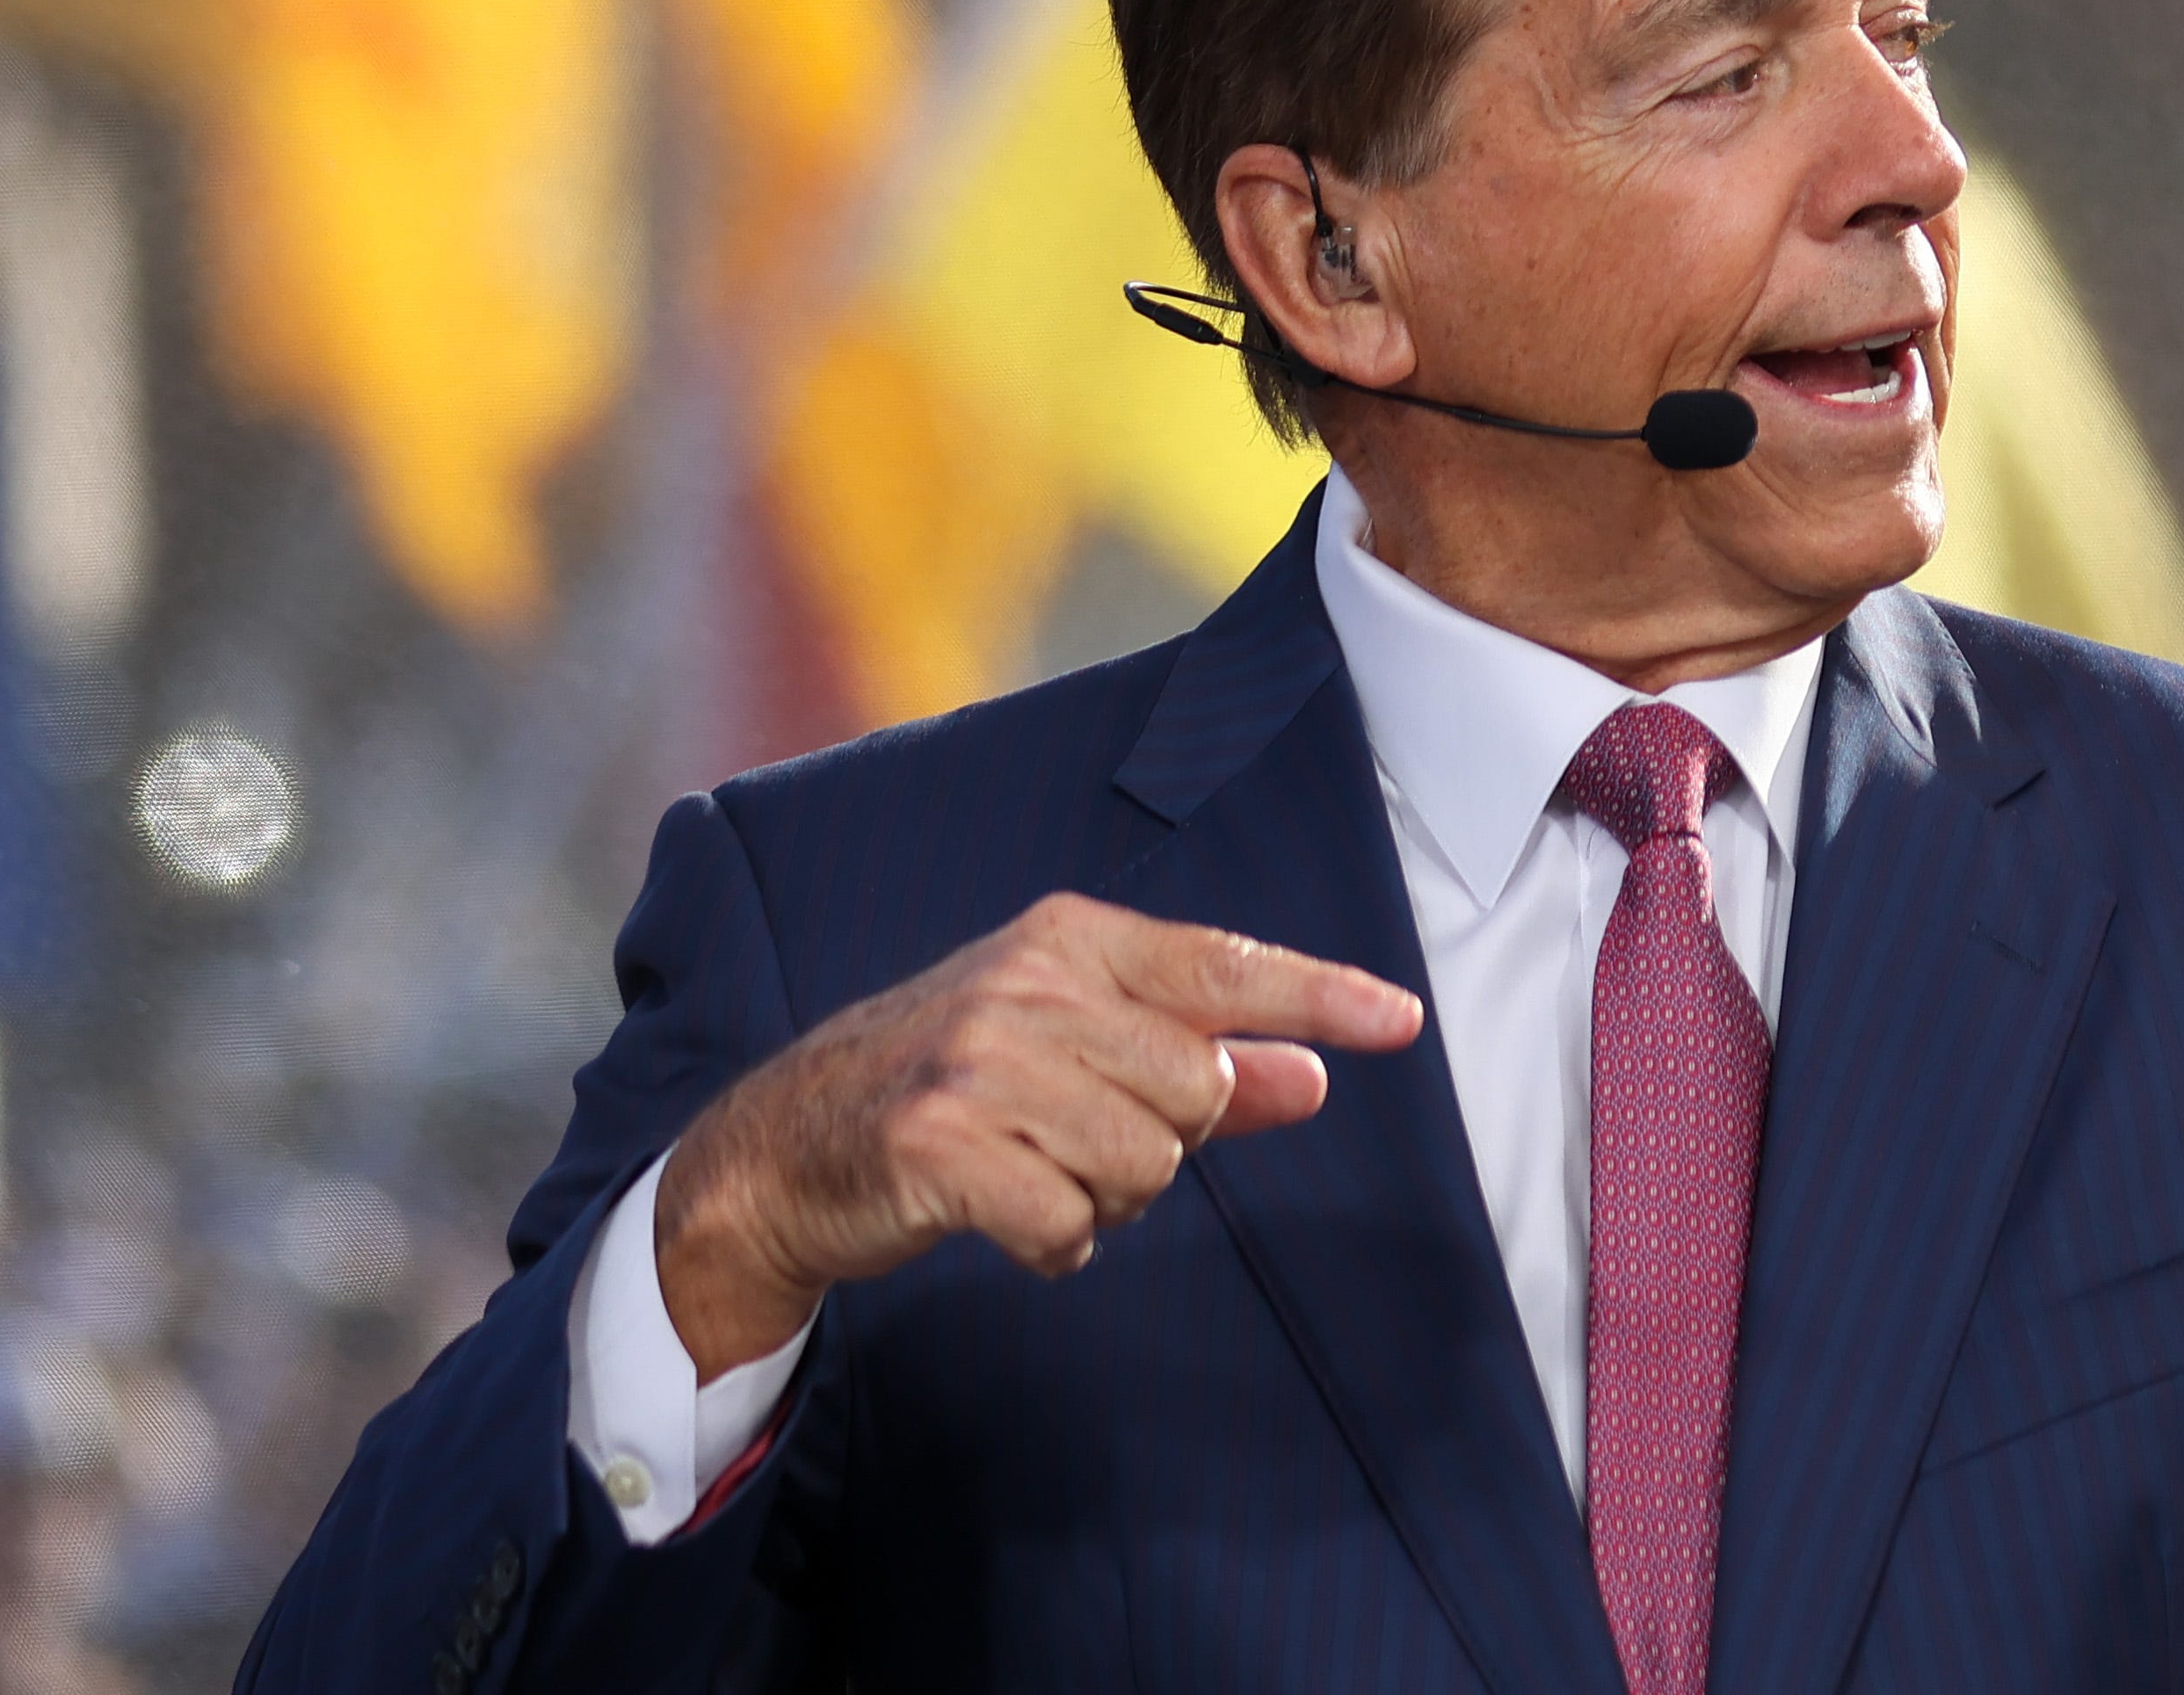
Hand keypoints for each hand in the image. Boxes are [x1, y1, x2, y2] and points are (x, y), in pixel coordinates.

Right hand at [653, 893, 1422, 1374]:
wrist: (783, 1148)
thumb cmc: (948, 1089)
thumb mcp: (1072, 1050)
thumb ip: (1199, 1060)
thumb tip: (1312, 1076)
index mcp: (1069, 940)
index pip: (1223, 965)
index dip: (1319, 996)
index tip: (1400, 1021)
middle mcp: (1028, 984)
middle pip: (1195, 1090)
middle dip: (1160, 1141)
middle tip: (1075, 1139)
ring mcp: (980, 1061)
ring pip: (1143, 1164)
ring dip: (1103, 1198)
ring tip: (1032, 1171)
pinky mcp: (940, 1143)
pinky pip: (1069, 1224)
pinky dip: (1052, 1243)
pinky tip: (1004, 1216)